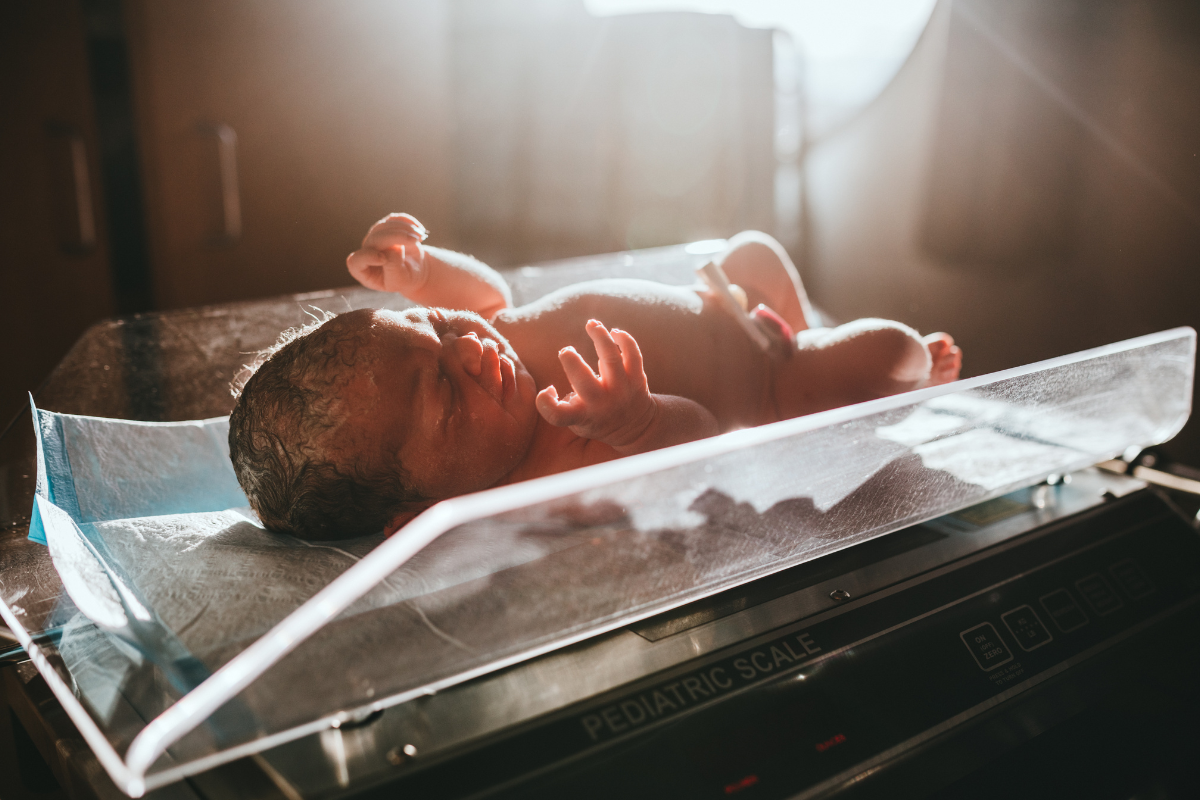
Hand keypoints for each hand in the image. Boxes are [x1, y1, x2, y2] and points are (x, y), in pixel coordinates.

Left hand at [346, 213, 428, 293]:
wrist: (414, 270)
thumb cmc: (404, 278)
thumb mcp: (400, 280)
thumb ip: (393, 266)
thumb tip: (394, 246)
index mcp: (363, 270)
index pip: (356, 261)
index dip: (367, 257)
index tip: (383, 259)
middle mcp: (365, 252)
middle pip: (374, 239)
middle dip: (395, 237)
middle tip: (414, 240)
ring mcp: (374, 238)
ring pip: (383, 226)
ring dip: (403, 228)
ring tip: (420, 237)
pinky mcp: (385, 227)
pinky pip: (392, 219)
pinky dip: (406, 221)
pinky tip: (420, 230)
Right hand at [536, 321, 656, 446]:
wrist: (636, 427)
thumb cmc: (597, 419)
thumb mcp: (577, 421)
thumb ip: (562, 406)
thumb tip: (551, 388)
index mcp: (582, 416)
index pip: (558, 415)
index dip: (545, 402)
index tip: (549, 389)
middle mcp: (602, 404)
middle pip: (584, 381)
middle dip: (572, 361)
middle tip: (566, 351)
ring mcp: (622, 390)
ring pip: (611, 359)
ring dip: (600, 337)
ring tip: (591, 324)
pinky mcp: (637, 378)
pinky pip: (633, 354)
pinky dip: (624, 339)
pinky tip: (613, 332)